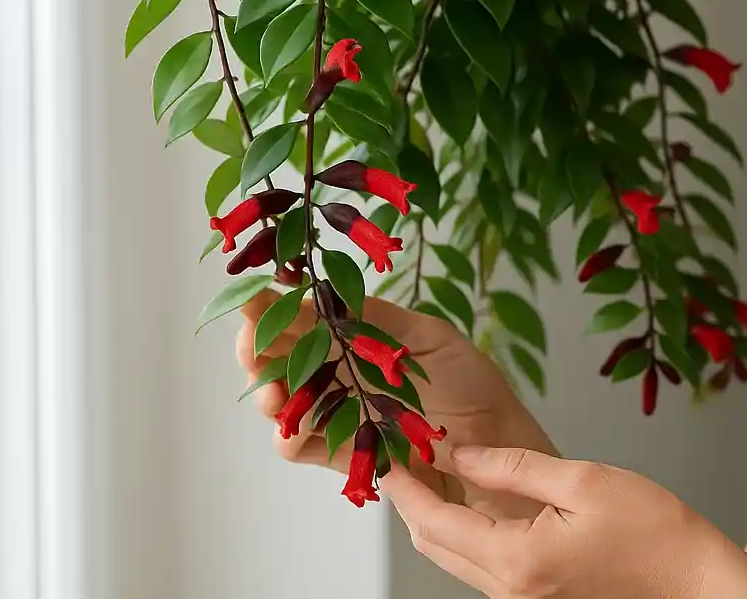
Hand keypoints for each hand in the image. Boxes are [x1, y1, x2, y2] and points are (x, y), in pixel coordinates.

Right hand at [234, 287, 554, 516]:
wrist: (495, 448)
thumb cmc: (473, 386)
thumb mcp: (431, 339)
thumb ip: (379, 320)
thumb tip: (328, 294)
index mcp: (362, 337)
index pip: (307, 318)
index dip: (276, 308)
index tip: (256, 298)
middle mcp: (344, 371)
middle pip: (283, 355)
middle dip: (258, 347)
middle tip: (251, 344)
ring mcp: (341, 412)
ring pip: (283, 400)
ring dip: (267, 393)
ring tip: (272, 392)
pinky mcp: (346, 451)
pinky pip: (301, 445)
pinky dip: (288, 437)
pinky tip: (292, 430)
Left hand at [379, 445, 746, 598]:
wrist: (693, 583)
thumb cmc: (655, 533)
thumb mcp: (584, 480)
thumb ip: (514, 465)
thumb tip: (461, 451)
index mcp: (517, 560)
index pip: (435, 521)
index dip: (405, 485)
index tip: (387, 454)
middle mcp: (510, 591)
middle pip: (434, 546)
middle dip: (412, 501)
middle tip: (402, 454)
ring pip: (455, 558)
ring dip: (437, 516)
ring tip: (432, 467)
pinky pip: (483, 566)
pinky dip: (466, 532)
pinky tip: (472, 498)